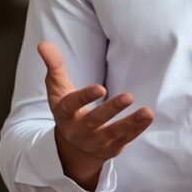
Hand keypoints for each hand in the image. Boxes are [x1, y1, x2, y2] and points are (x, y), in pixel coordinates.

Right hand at [38, 41, 153, 189]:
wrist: (73, 147)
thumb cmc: (67, 108)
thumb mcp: (57, 88)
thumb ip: (53, 66)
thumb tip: (43, 44)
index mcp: (65, 113)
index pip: (73, 105)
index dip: (85, 97)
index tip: (100, 88)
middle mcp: (79, 130)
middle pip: (95, 120)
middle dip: (112, 110)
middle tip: (128, 96)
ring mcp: (96, 141)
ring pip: (114, 132)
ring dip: (131, 122)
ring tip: (147, 111)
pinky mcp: (111, 147)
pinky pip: (126, 138)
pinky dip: (138, 128)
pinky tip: (148, 116)